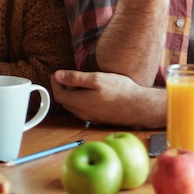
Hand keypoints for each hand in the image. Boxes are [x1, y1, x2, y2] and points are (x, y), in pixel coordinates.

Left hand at [50, 69, 164, 127]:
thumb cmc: (119, 91)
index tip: (55, 74)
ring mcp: (91, 117)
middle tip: (66, 76)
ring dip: (72, 96)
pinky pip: (83, 110)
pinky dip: (81, 101)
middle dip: (62, 89)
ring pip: (74, 107)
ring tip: (78, 83)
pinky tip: (90, 93)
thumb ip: (75, 78)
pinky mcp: (99, 119)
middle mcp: (83, 113)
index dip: (55, 84)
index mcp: (80, 103)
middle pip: (65, 102)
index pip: (59, 95)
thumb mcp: (96, 79)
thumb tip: (57, 75)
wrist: (138, 107)